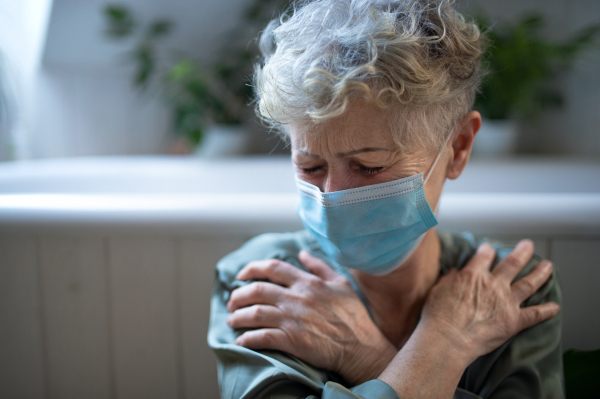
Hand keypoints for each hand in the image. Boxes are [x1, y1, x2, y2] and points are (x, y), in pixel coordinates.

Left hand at [226, 250, 395, 384]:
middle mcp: (297, 298)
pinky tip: (242, 340)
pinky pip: (262, 337)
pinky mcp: (292, 341)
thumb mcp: (340, 284)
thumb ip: (319, 267)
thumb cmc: (354, 316)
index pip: (272, 268)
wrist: (361, 348)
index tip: (240, 276)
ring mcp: (293, 320)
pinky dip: (248, 338)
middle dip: (238, 295)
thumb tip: (303, 253)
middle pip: (256, 290)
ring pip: (254, 313)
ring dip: (238, 317)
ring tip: (232, 320)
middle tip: (232, 302)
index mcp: (307, 282)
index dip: (251, 269)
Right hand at [418, 239, 559, 364]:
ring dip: (540, 274)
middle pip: (512, 263)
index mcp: (473, 275)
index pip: (485, 256)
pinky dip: (546, 310)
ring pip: (528, 283)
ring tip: (548, 266)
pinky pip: (534, 314)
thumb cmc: (437, 316)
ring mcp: (506, 302)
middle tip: (529, 245)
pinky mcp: (513, 321)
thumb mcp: (438, 289)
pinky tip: (555, 307)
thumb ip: (449, 278)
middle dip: (522, 252)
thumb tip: (454, 271)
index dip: (488, 250)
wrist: (447, 339)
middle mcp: (493, 285)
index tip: (489, 248)